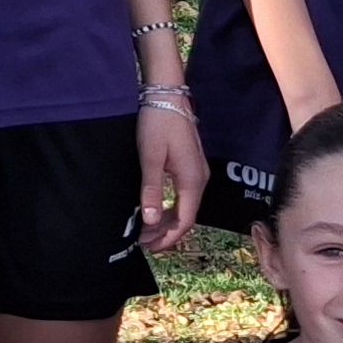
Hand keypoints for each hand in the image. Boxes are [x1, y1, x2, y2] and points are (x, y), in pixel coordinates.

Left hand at [136, 96, 209, 255]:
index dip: (168, 238)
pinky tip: (156, 211)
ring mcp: (198, 173)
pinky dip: (171, 209)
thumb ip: (151, 190)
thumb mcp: (150, 157)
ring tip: (146, 231)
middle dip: (166, 233)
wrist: (168, 95)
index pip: (184, 220)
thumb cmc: (158, 123)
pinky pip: (185, 196)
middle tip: (142, 243)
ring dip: (168, 222)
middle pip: (187, 217)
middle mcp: (200, 180)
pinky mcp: (191, 167)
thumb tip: (150, 221)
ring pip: (186, 207)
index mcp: (192, 180)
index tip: (149, 247)